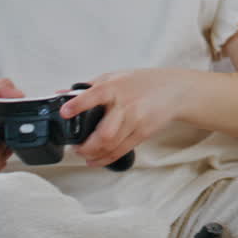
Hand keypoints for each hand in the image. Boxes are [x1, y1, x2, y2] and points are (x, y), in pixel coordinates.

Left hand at [58, 69, 188, 168]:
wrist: (175, 90)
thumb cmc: (143, 82)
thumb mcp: (116, 76)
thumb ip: (89, 86)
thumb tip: (62, 93)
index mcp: (116, 87)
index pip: (95, 94)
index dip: (79, 104)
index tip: (65, 112)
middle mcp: (126, 105)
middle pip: (104, 132)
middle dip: (86, 146)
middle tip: (75, 147)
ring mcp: (136, 121)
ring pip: (111, 145)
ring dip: (93, 154)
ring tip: (83, 154)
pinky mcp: (143, 133)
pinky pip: (120, 151)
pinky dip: (105, 159)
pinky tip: (95, 160)